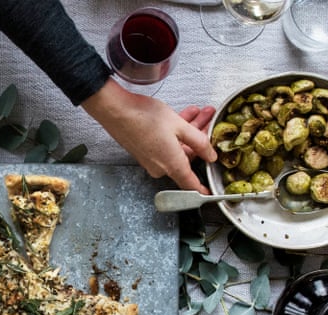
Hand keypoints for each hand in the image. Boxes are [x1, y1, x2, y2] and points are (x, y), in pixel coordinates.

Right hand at [81, 79, 217, 191]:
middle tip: (208, 122)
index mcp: (172, 165)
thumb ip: (200, 142)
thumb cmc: (144, 117)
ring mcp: (151, 160)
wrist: (116, 111)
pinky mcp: (144, 151)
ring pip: (177, 148)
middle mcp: (161, 167)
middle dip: (200, 140)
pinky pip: (166, 146)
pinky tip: (182, 117)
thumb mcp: (180, 126)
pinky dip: (175, 133)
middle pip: (187, 158)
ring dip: (189, 132)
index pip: (191, 184)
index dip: (203, 188)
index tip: (210, 192)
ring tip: (198, 113)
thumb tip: (210, 155)